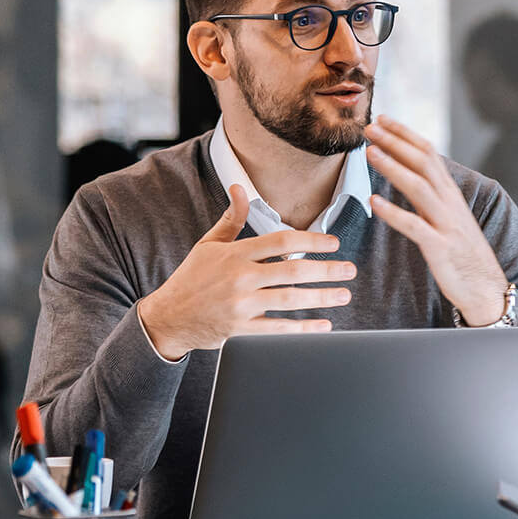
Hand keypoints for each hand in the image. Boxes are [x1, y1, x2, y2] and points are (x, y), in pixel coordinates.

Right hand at [138, 184, 355, 359]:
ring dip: (322, 297)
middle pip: (293, 270)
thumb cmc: (191, 278)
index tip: (334, 243)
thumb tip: (240, 187)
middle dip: (327, 269)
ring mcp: (241, 305)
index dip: (312, 240)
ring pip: (291, 300)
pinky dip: (304, 329)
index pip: (282, 241)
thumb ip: (230, 218)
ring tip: (344, 294)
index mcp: (235, 254)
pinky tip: (324, 325)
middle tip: (349, 269)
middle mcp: (240, 278)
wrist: (168, 318)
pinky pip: (279, 330)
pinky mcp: (241, 330)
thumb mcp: (208, 244)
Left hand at [364, 115, 508, 325]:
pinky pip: (414, 226)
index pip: (428, 153)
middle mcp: (450, 203)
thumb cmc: (462, 253)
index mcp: (450, 193)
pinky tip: (374, 202)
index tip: (383, 119)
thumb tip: (408, 174)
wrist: (486, 288)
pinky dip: (393, 212)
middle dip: (396, 142)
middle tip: (370, 126)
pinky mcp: (440, 247)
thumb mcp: (447, 217)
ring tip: (369, 153)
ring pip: (418, 187)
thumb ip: (430, 195)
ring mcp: (446, 224)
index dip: (405, 134)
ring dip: (393, 167)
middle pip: (423, 163)